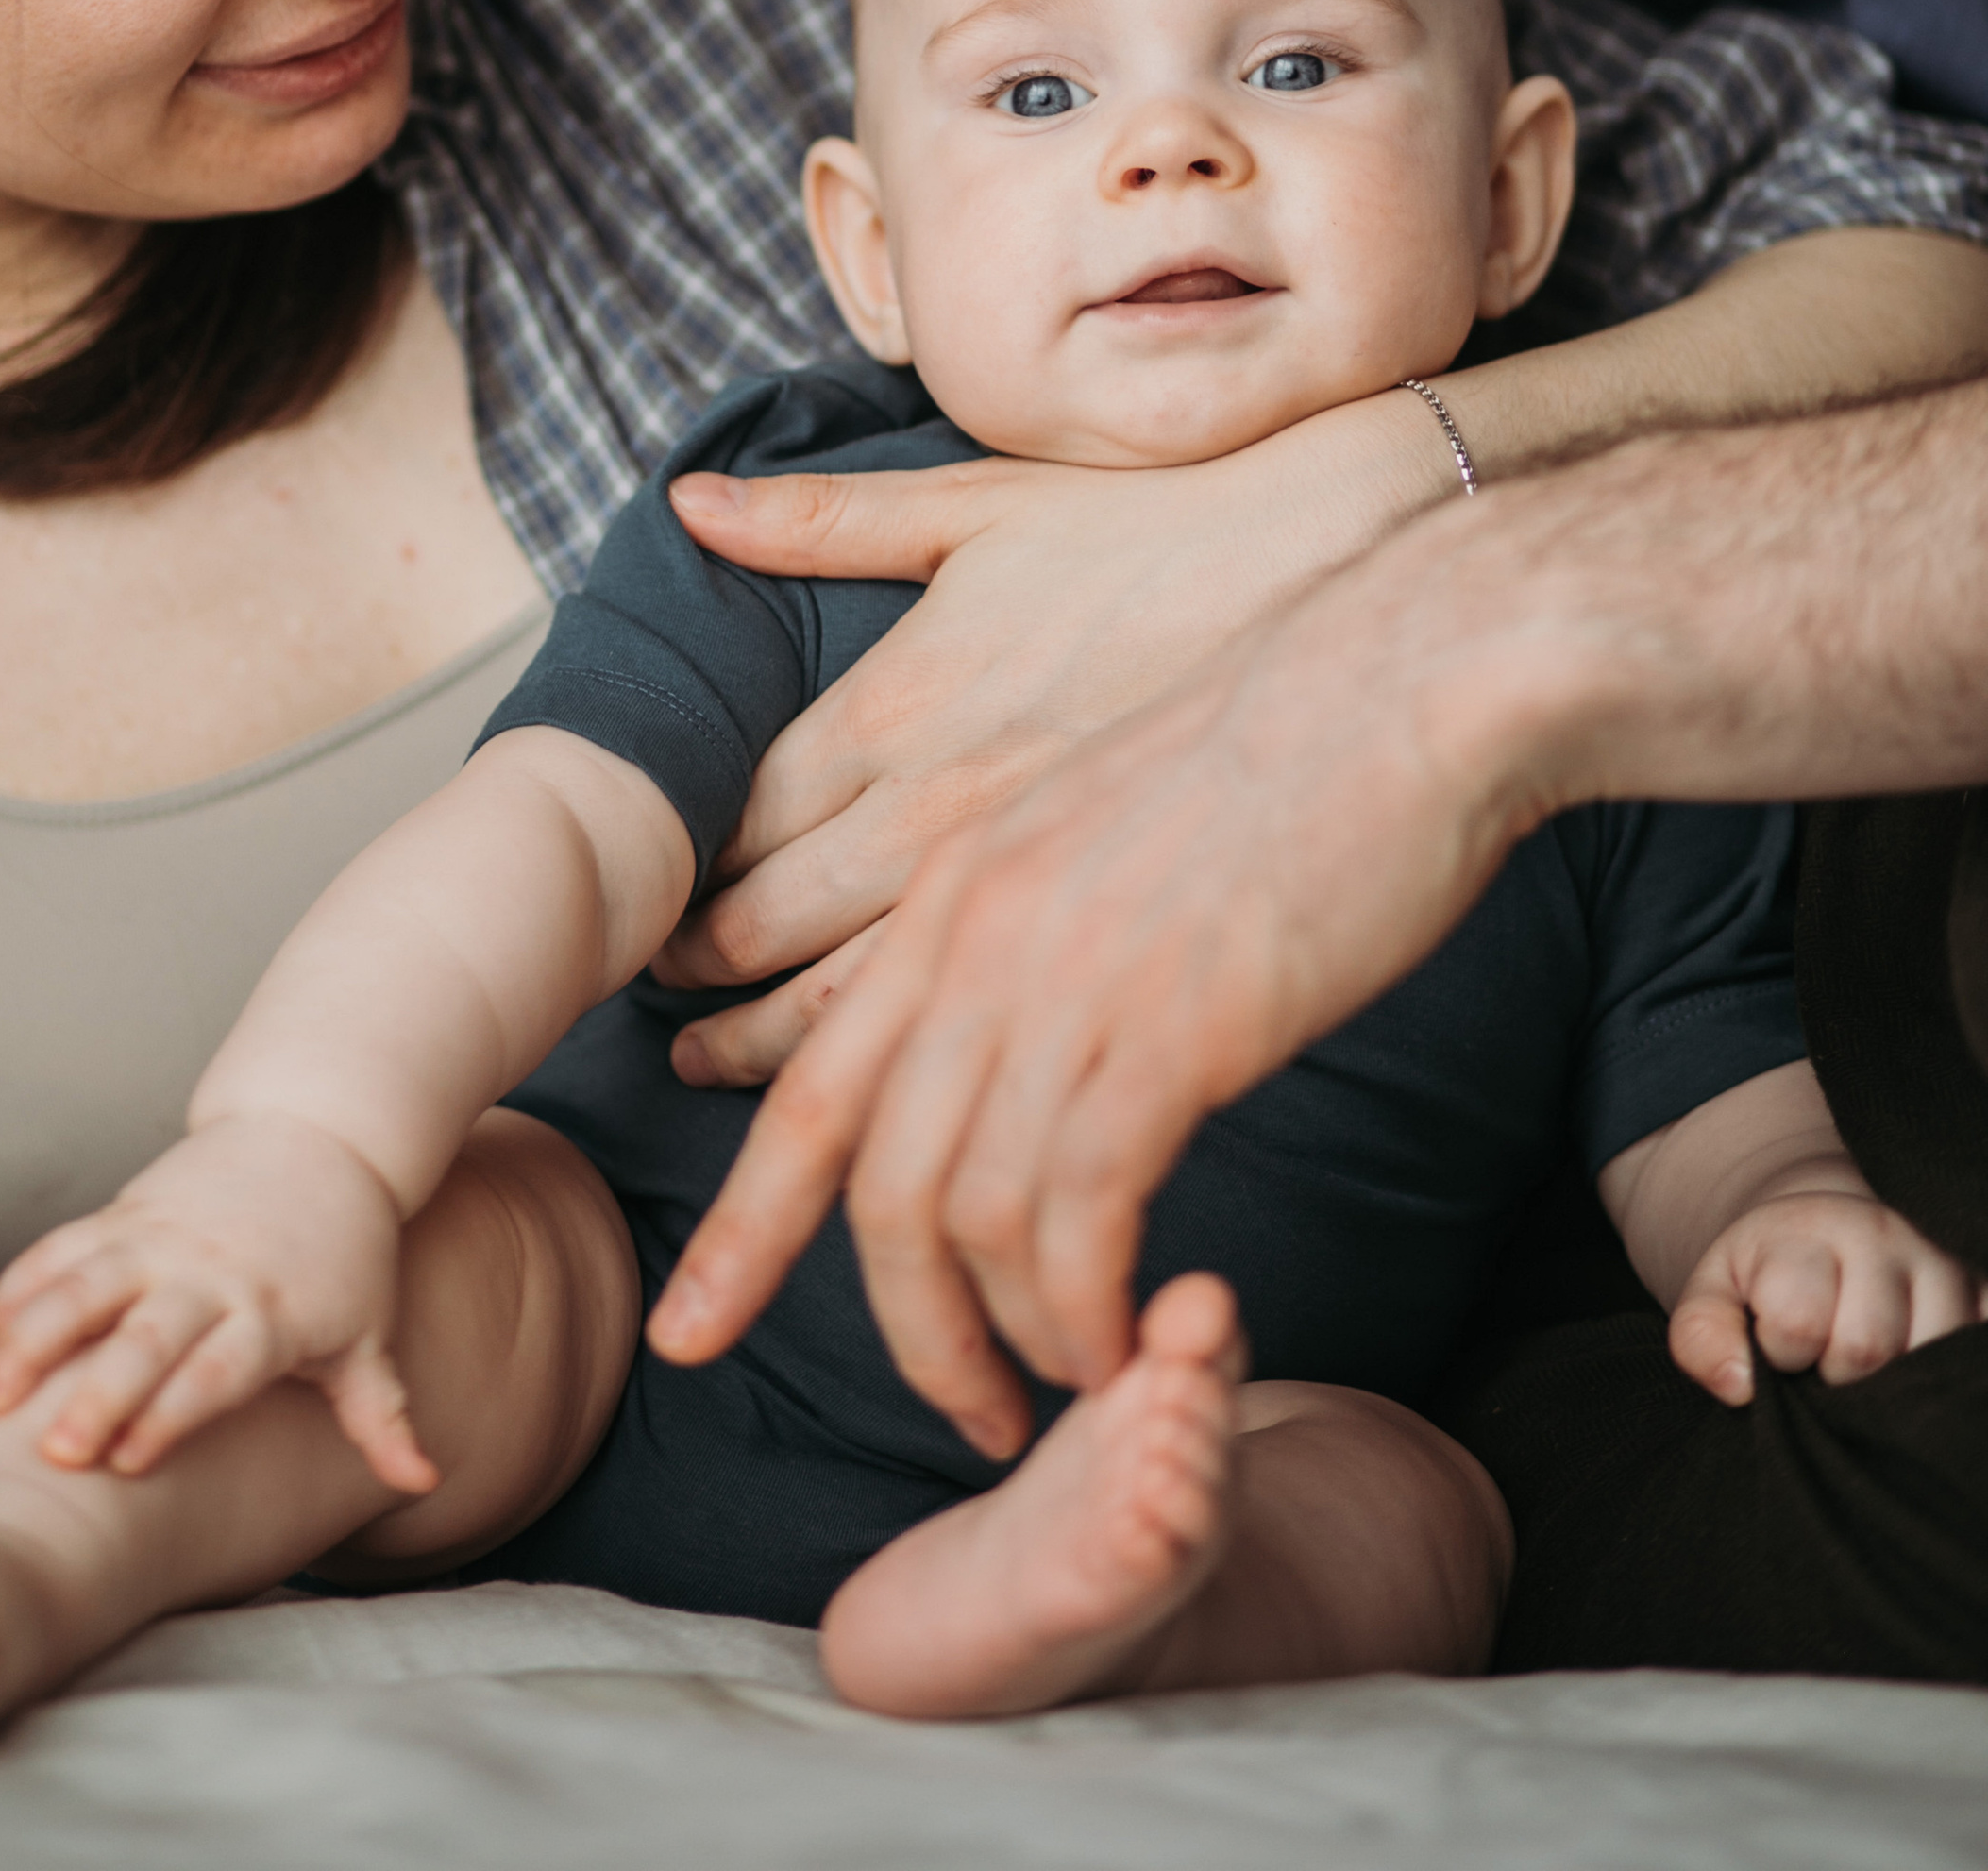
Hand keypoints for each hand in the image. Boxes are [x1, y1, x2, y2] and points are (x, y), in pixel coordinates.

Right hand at [0, 1113, 437, 1490]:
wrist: (319, 1134)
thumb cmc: (346, 1255)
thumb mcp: (368, 1335)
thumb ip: (382, 1416)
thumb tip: (425, 1483)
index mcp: (269, 1313)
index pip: (217, 1369)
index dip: (174, 1411)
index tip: (130, 1462)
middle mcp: (209, 1274)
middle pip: (147, 1336)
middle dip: (101, 1392)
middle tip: (54, 1451)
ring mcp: (159, 1238)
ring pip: (86, 1287)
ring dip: (35, 1340)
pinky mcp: (123, 1212)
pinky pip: (61, 1247)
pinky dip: (22, 1287)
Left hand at [650, 488, 1540, 1457]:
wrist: (1402, 682)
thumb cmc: (1286, 745)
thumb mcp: (1099, 808)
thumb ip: (1032, 917)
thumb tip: (1027, 1027)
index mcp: (952, 879)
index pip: (808, 1081)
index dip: (742, 1223)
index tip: (697, 1321)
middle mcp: (976, 933)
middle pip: (861, 1174)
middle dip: (890, 1323)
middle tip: (950, 1417)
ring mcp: (1060, 980)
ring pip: (961, 1217)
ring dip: (999, 1338)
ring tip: (1059, 1394)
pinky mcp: (1166, 1031)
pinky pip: (1079, 1221)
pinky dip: (1087, 1313)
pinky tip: (1126, 1348)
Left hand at [1669, 1189, 1987, 1401]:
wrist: (1826, 1234)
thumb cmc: (1766, 1278)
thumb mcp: (1713, 1294)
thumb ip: (1701, 1336)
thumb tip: (1739, 1385)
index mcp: (1810, 1231)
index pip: (1798, 1318)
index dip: (1780, 1353)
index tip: (1777, 1349)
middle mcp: (1886, 1237)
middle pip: (1867, 1345)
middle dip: (1835, 1376)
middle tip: (1824, 1364)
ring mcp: (1943, 1268)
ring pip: (1929, 1360)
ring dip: (1893, 1385)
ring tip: (1867, 1367)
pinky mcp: (1984, 1298)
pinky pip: (1974, 1359)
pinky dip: (1945, 1382)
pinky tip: (1913, 1374)